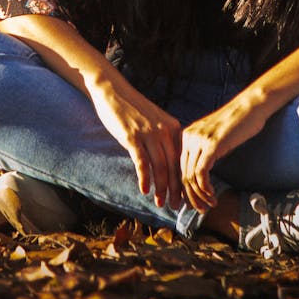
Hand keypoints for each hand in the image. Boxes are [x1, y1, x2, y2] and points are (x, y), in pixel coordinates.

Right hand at [91, 80, 182, 209]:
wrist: (114, 91)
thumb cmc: (134, 109)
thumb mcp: (155, 122)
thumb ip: (164, 139)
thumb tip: (169, 163)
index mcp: (173, 128)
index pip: (182, 159)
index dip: (183, 180)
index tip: (184, 195)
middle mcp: (165, 131)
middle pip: (174, 166)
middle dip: (175, 189)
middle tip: (175, 206)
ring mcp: (149, 133)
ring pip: (160, 166)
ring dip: (161, 188)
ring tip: (160, 203)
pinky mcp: (132, 136)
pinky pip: (142, 161)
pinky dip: (145, 178)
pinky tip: (144, 190)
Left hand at [180, 99, 266, 212]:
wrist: (250, 107)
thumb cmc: (238, 123)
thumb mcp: (216, 139)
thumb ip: (206, 153)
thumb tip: (202, 177)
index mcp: (187, 136)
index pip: (180, 168)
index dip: (184, 189)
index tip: (192, 203)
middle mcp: (188, 137)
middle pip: (183, 174)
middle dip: (190, 196)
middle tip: (200, 210)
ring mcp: (198, 140)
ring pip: (190, 176)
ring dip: (199, 196)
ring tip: (209, 206)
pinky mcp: (211, 145)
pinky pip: (201, 173)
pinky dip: (205, 189)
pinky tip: (212, 196)